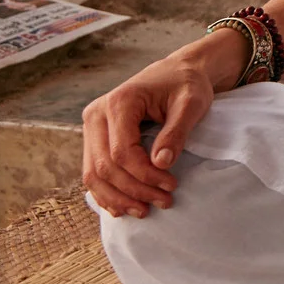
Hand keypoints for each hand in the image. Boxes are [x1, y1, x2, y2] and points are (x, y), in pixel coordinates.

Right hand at [81, 30, 235, 216]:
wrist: (177, 72)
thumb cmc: (186, 85)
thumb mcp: (191, 103)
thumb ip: (176, 131)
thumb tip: (161, 163)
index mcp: (119, 102)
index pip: (122, 152)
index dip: (145, 175)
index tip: (171, 185)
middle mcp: (97, 114)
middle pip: (104, 166)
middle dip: (133, 190)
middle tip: (164, 202)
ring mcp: (91, 127)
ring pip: (93, 174)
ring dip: (117, 198)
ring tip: (144, 211)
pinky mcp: (94, 138)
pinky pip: (92, 172)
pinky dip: (106, 193)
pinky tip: (123, 207)